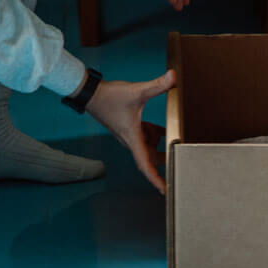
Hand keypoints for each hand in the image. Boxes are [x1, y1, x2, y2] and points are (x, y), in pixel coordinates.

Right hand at [84, 70, 175, 193]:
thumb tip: (173, 77)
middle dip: (163, 156)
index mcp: (133, 137)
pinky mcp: (126, 127)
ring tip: (170, 132)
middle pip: (150, 156)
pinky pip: (143, 136)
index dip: (156, 179)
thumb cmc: (109, 97)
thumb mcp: (136, 91)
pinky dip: (151, 133)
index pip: (145, 164)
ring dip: (157, 140)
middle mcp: (130, 139)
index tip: (165, 190)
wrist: (90, 93)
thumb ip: (156, 85)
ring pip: (147, 145)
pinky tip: (159, 127)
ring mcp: (127, 134)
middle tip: (177, 155)